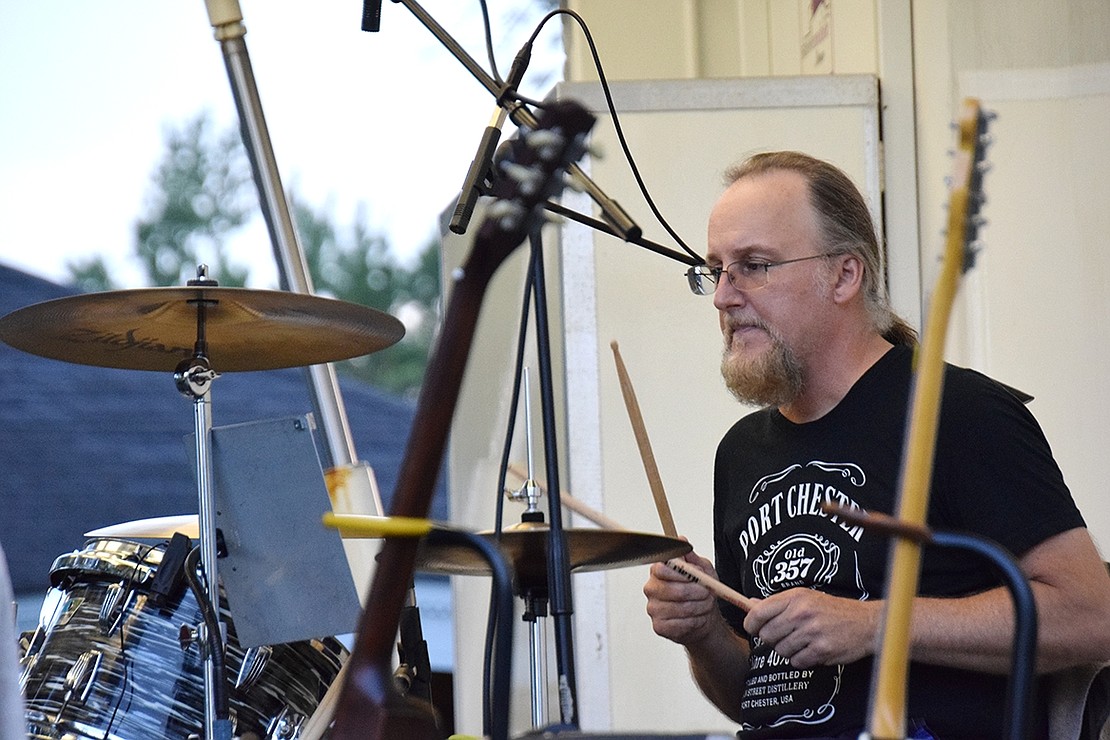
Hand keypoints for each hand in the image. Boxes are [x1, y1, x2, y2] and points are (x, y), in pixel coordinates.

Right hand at [643, 550, 727, 646]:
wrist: (704, 616)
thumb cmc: (700, 591)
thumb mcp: (702, 569)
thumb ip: (691, 557)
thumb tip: (681, 540)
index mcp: (658, 572)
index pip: (661, 569)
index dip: (681, 573)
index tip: (697, 575)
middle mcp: (652, 589)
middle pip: (670, 590)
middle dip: (694, 592)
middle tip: (707, 592)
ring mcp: (653, 609)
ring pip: (677, 608)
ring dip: (698, 607)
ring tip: (706, 605)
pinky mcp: (659, 626)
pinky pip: (677, 625)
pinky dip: (693, 621)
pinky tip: (697, 618)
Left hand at [742, 588, 879, 667]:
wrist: (866, 623)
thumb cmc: (834, 610)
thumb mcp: (805, 598)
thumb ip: (777, 603)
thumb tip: (750, 604)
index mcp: (795, 597)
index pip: (758, 613)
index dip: (751, 624)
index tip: (754, 628)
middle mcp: (801, 613)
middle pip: (767, 635)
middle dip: (773, 639)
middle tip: (787, 635)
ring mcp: (811, 632)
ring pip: (781, 651)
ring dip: (790, 650)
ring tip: (804, 641)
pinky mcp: (821, 650)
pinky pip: (797, 662)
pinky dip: (803, 660)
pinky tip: (814, 650)